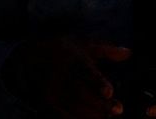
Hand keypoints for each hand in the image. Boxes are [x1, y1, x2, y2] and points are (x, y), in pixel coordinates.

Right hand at [6, 36, 131, 118]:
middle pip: (81, 93)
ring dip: (91, 115)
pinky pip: (61, 115)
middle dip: (100, 104)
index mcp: (71, 58)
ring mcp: (51, 91)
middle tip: (117, 110)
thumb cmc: (61, 50)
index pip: (85, 71)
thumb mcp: (82, 44)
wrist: (26, 57)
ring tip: (106, 117)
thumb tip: (128, 53)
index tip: (109, 91)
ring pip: (72, 107)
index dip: (97, 82)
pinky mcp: (45, 103)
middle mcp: (59, 75)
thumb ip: (106, 49)